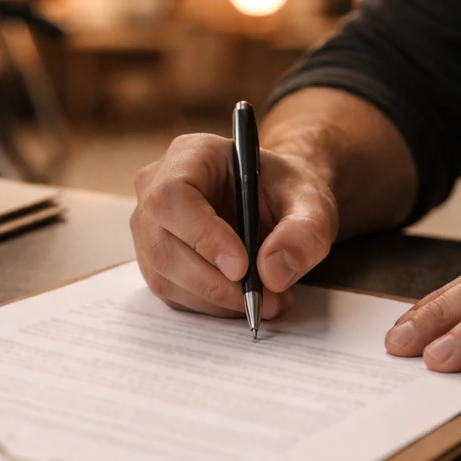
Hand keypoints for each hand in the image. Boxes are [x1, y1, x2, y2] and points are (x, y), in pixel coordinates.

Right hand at [130, 133, 338, 317]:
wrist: (275, 203)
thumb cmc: (285, 192)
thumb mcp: (311, 202)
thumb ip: (304, 231)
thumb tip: (273, 273)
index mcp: (190, 156)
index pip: (172, 197)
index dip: (202, 236)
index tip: (242, 267)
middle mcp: (156, 189)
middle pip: (162, 245)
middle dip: (213, 283)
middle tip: (262, 299)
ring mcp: (149, 227)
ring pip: (164, 276)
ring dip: (215, 300)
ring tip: (265, 301)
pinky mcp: (155, 260)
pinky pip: (173, 293)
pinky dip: (211, 305)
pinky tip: (244, 298)